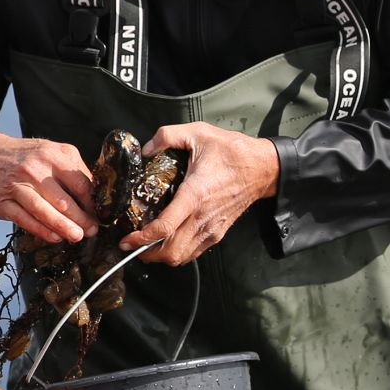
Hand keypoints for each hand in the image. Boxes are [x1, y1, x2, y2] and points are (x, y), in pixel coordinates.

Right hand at [0, 131, 97, 243]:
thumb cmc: (25, 157)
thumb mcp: (51, 152)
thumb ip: (73, 169)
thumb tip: (95, 194)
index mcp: (52, 156)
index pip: (80, 183)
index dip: (92, 203)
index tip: (99, 214)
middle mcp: (33, 170)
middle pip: (64, 200)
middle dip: (81, 219)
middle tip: (92, 230)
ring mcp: (16, 187)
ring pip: (43, 211)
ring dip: (63, 227)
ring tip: (77, 236)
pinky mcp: (2, 203)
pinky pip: (24, 220)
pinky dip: (41, 230)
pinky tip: (54, 237)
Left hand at [119, 123, 279, 265]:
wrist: (263, 168)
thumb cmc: (232, 151)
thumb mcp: (198, 132)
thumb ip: (167, 135)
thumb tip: (146, 149)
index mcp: (195, 194)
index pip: (165, 227)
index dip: (141, 238)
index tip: (126, 239)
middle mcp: (203, 217)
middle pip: (170, 252)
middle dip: (145, 253)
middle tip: (129, 244)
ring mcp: (212, 228)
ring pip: (181, 257)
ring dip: (160, 256)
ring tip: (144, 245)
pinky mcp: (218, 233)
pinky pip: (193, 253)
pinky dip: (176, 254)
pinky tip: (166, 242)